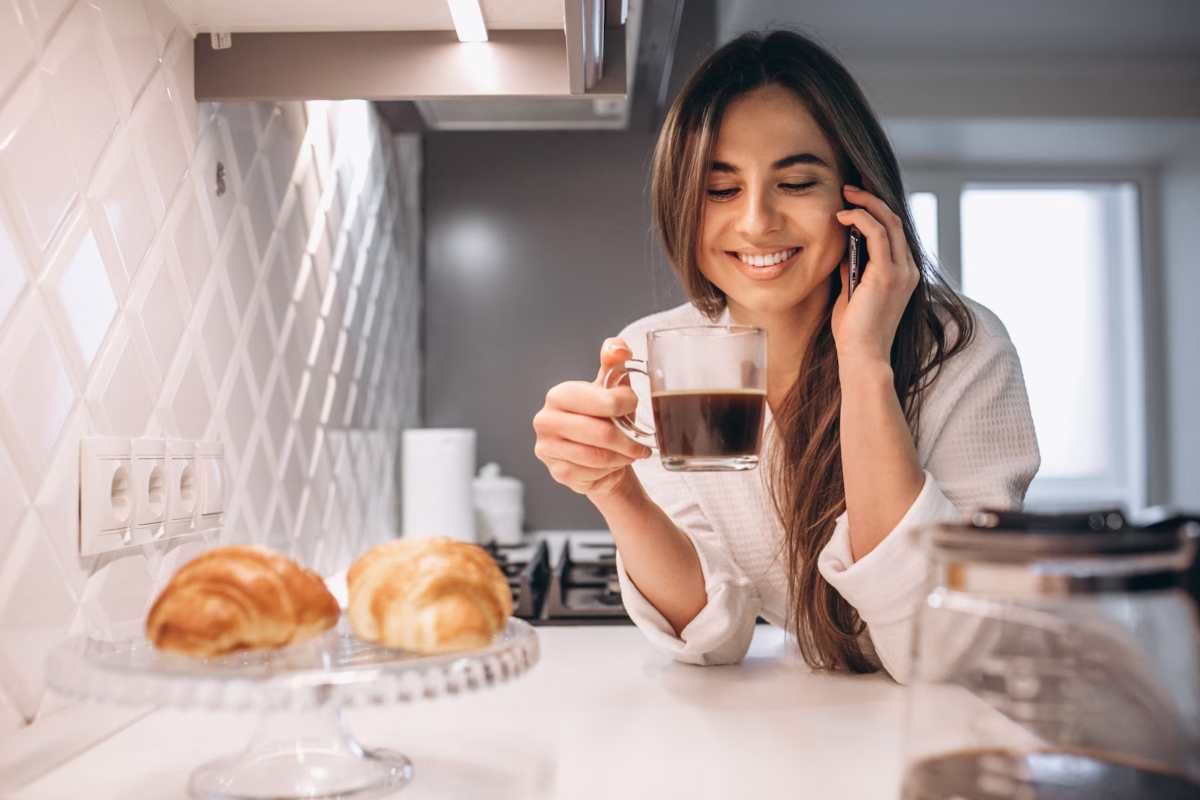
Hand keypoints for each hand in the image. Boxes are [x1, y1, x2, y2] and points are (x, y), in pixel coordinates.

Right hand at [532, 338, 652, 498]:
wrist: (597, 454)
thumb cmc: (605, 418)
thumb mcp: (612, 388)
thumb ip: (615, 363)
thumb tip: (619, 347)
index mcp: (558, 395)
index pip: (602, 401)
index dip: (626, 405)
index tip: (633, 407)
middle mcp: (545, 421)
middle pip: (601, 434)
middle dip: (628, 440)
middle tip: (641, 443)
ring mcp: (548, 449)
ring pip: (599, 457)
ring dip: (622, 457)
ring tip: (629, 453)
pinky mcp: (557, 473)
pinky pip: (594, 475)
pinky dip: (610, 471)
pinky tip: (612, 465)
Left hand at [831, 185, 920, 365]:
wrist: (862, 355)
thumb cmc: (854, 330)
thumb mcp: (853, 291)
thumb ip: (854, 267)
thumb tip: (844, 245)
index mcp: (903, 274)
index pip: (895, 232)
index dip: (877, 211)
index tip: (855, 199)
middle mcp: (908, 269)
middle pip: (895, 220)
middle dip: (872, 200)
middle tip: (849, 188)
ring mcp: (902, 271)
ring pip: (889, 222)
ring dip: (866, 204)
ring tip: (845, 194)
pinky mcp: (888, 274)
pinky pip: (877, 234)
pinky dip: (861, 219)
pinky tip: (843, 216)